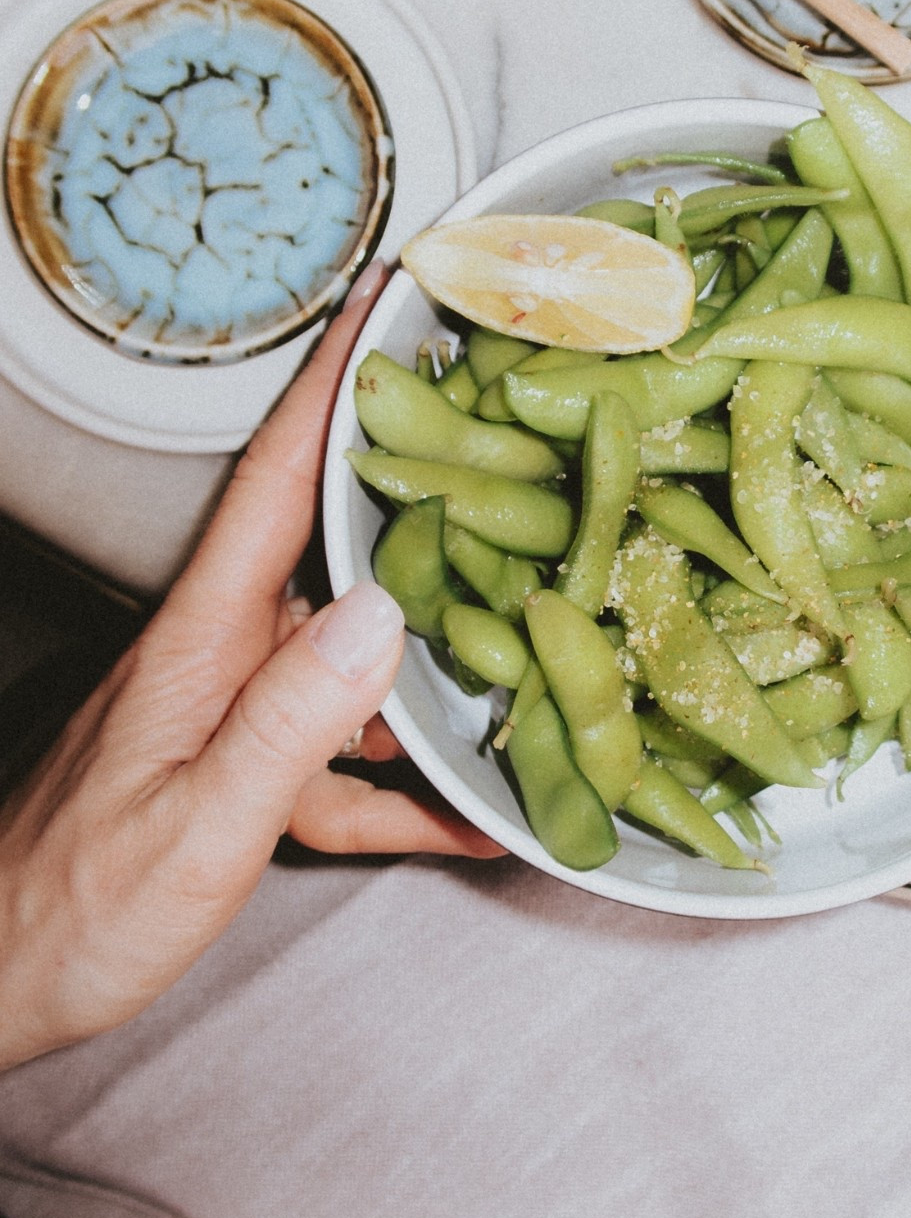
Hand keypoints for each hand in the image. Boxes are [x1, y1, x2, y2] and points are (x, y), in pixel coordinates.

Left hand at [0, 262, 502, 1070]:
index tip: (387, 305)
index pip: (277, 485)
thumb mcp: (195, 825)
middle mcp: (225, 657)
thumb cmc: (70, 912)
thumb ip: (289, 724)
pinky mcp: (243, 776)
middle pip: (338, 553)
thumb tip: (380, 614)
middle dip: (425, 497)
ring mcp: (235, 715)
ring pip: (358, 662)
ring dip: (441, 658)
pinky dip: (408, 788)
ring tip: (533, 639)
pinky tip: (472, 815)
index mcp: (204, 641)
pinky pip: (344, 763)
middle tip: (511, 447)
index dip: (332, 389)